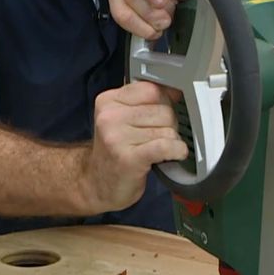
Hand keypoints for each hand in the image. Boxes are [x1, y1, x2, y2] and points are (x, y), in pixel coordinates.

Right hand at [80, 82, 187, 212]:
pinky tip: (176, 154)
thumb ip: (142, 102)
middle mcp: (109, 117)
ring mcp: (117, 138)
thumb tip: (175, 91)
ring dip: (171, 141)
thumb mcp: (121, 118)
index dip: (165, 102)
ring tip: (158, 149)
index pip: (151, 89)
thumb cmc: (114, 152)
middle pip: (163, 109)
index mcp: (108, 101)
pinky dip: (177, 150)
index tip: (163, 113)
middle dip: (169, 124)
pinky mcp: (129, 158)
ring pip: (168, 129)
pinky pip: (165, 146)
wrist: (96, 184)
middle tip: (158, 137)